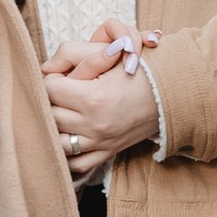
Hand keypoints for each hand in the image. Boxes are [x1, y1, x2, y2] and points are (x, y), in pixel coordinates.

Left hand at [45, 37, 161, 182]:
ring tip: (64, 112)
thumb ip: (74, 54)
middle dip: (51, 101)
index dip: (53, 78)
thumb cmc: (140, 70)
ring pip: (57, 140)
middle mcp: (94, 124)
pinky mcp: (108, 152)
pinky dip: (69, 153)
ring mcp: (101, 142)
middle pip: (50, 114)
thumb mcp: (109, 56)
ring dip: (56, 126)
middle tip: (62, 92)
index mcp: (93, 98)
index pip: (50, 88)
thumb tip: (46, 67)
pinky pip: (77, 163)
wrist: (170, 94)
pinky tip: (70, 136)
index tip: (62, 75)